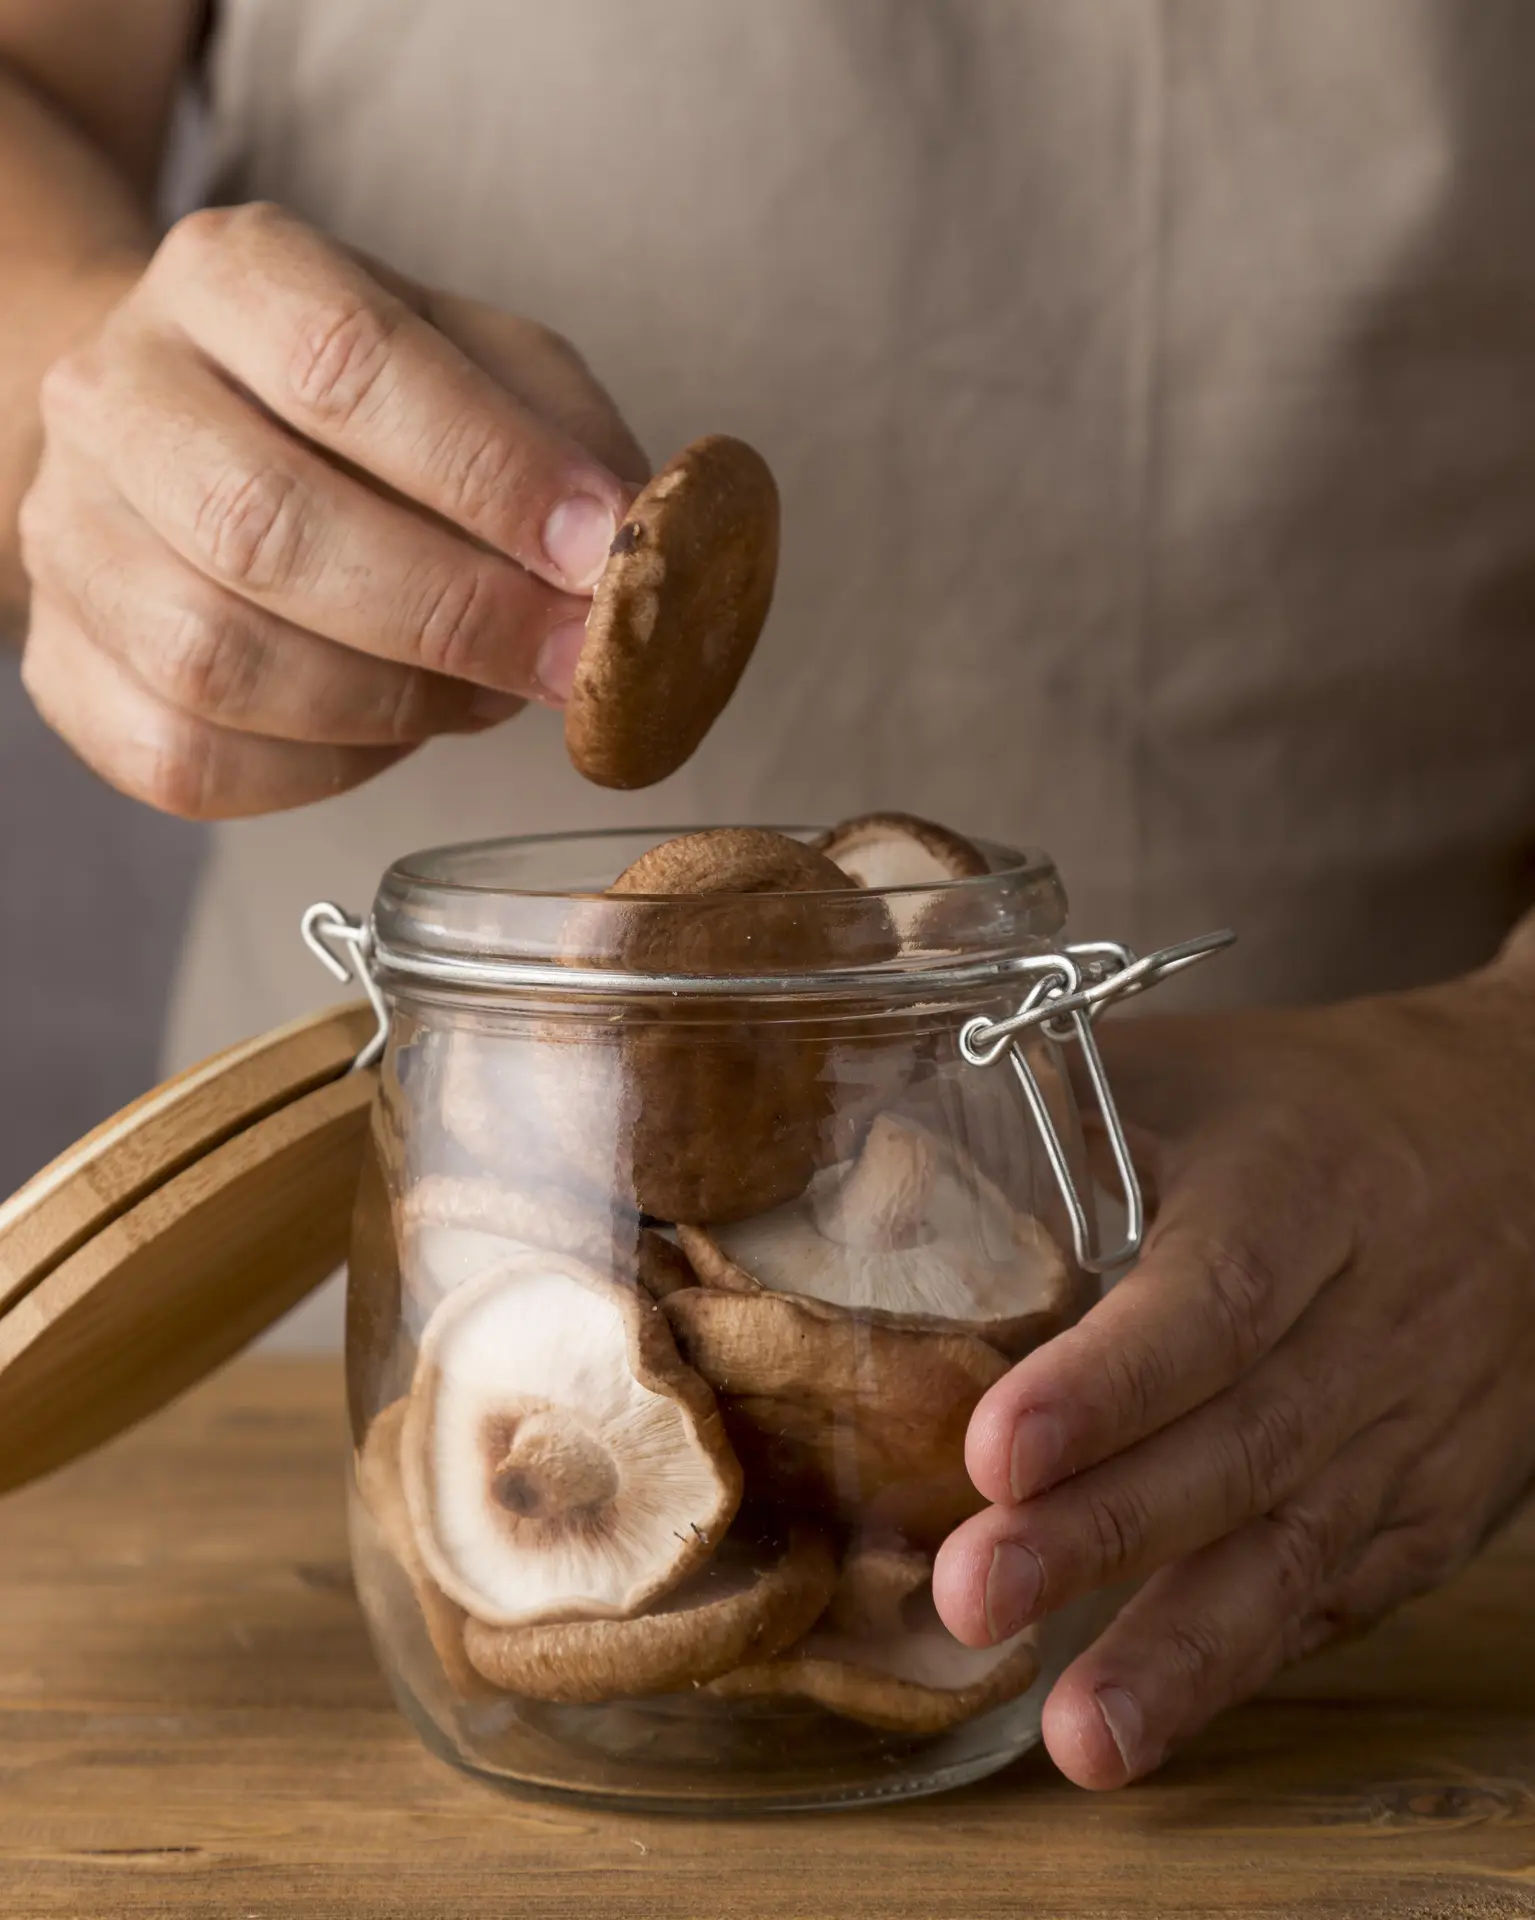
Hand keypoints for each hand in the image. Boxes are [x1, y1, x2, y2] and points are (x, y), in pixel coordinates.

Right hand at [17, 201, 646, 815]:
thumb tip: (640, 551)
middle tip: (568, 662)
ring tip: (485, 692)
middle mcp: (118, 393)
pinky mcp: (64, 664)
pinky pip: (187, 757)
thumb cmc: (364, 407)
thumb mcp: (480, 363)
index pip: (347, 367)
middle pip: (267, 526)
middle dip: (452, 616)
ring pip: (219, 659)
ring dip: (390, 704)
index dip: (488, 474)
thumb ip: (565, 439)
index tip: (598, 553)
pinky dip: (321, 770)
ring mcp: (70, 534)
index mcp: (228, 277)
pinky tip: (391, 732)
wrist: (192, 434)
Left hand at [933, 931, 1534, 1787]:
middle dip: (1105, 1533)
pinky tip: (1160, 1712)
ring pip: (1302, 1548)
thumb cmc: (1317, 1102)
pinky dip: (1251, 1655)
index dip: (1109, 1382)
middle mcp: (1371, 1318)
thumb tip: (867, 1172)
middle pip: (1243, 1443)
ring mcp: (1413, 1424)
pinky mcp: (1434, 1501)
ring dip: (1185, 1649)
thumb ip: (1050, 1116)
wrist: (1523, 1139)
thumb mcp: (1197, 1071)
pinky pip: (1344, 1591)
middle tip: (973, 1593)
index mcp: (1302, 1188)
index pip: (1217, 1295)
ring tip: (1081, 1737)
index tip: (994, 1450)